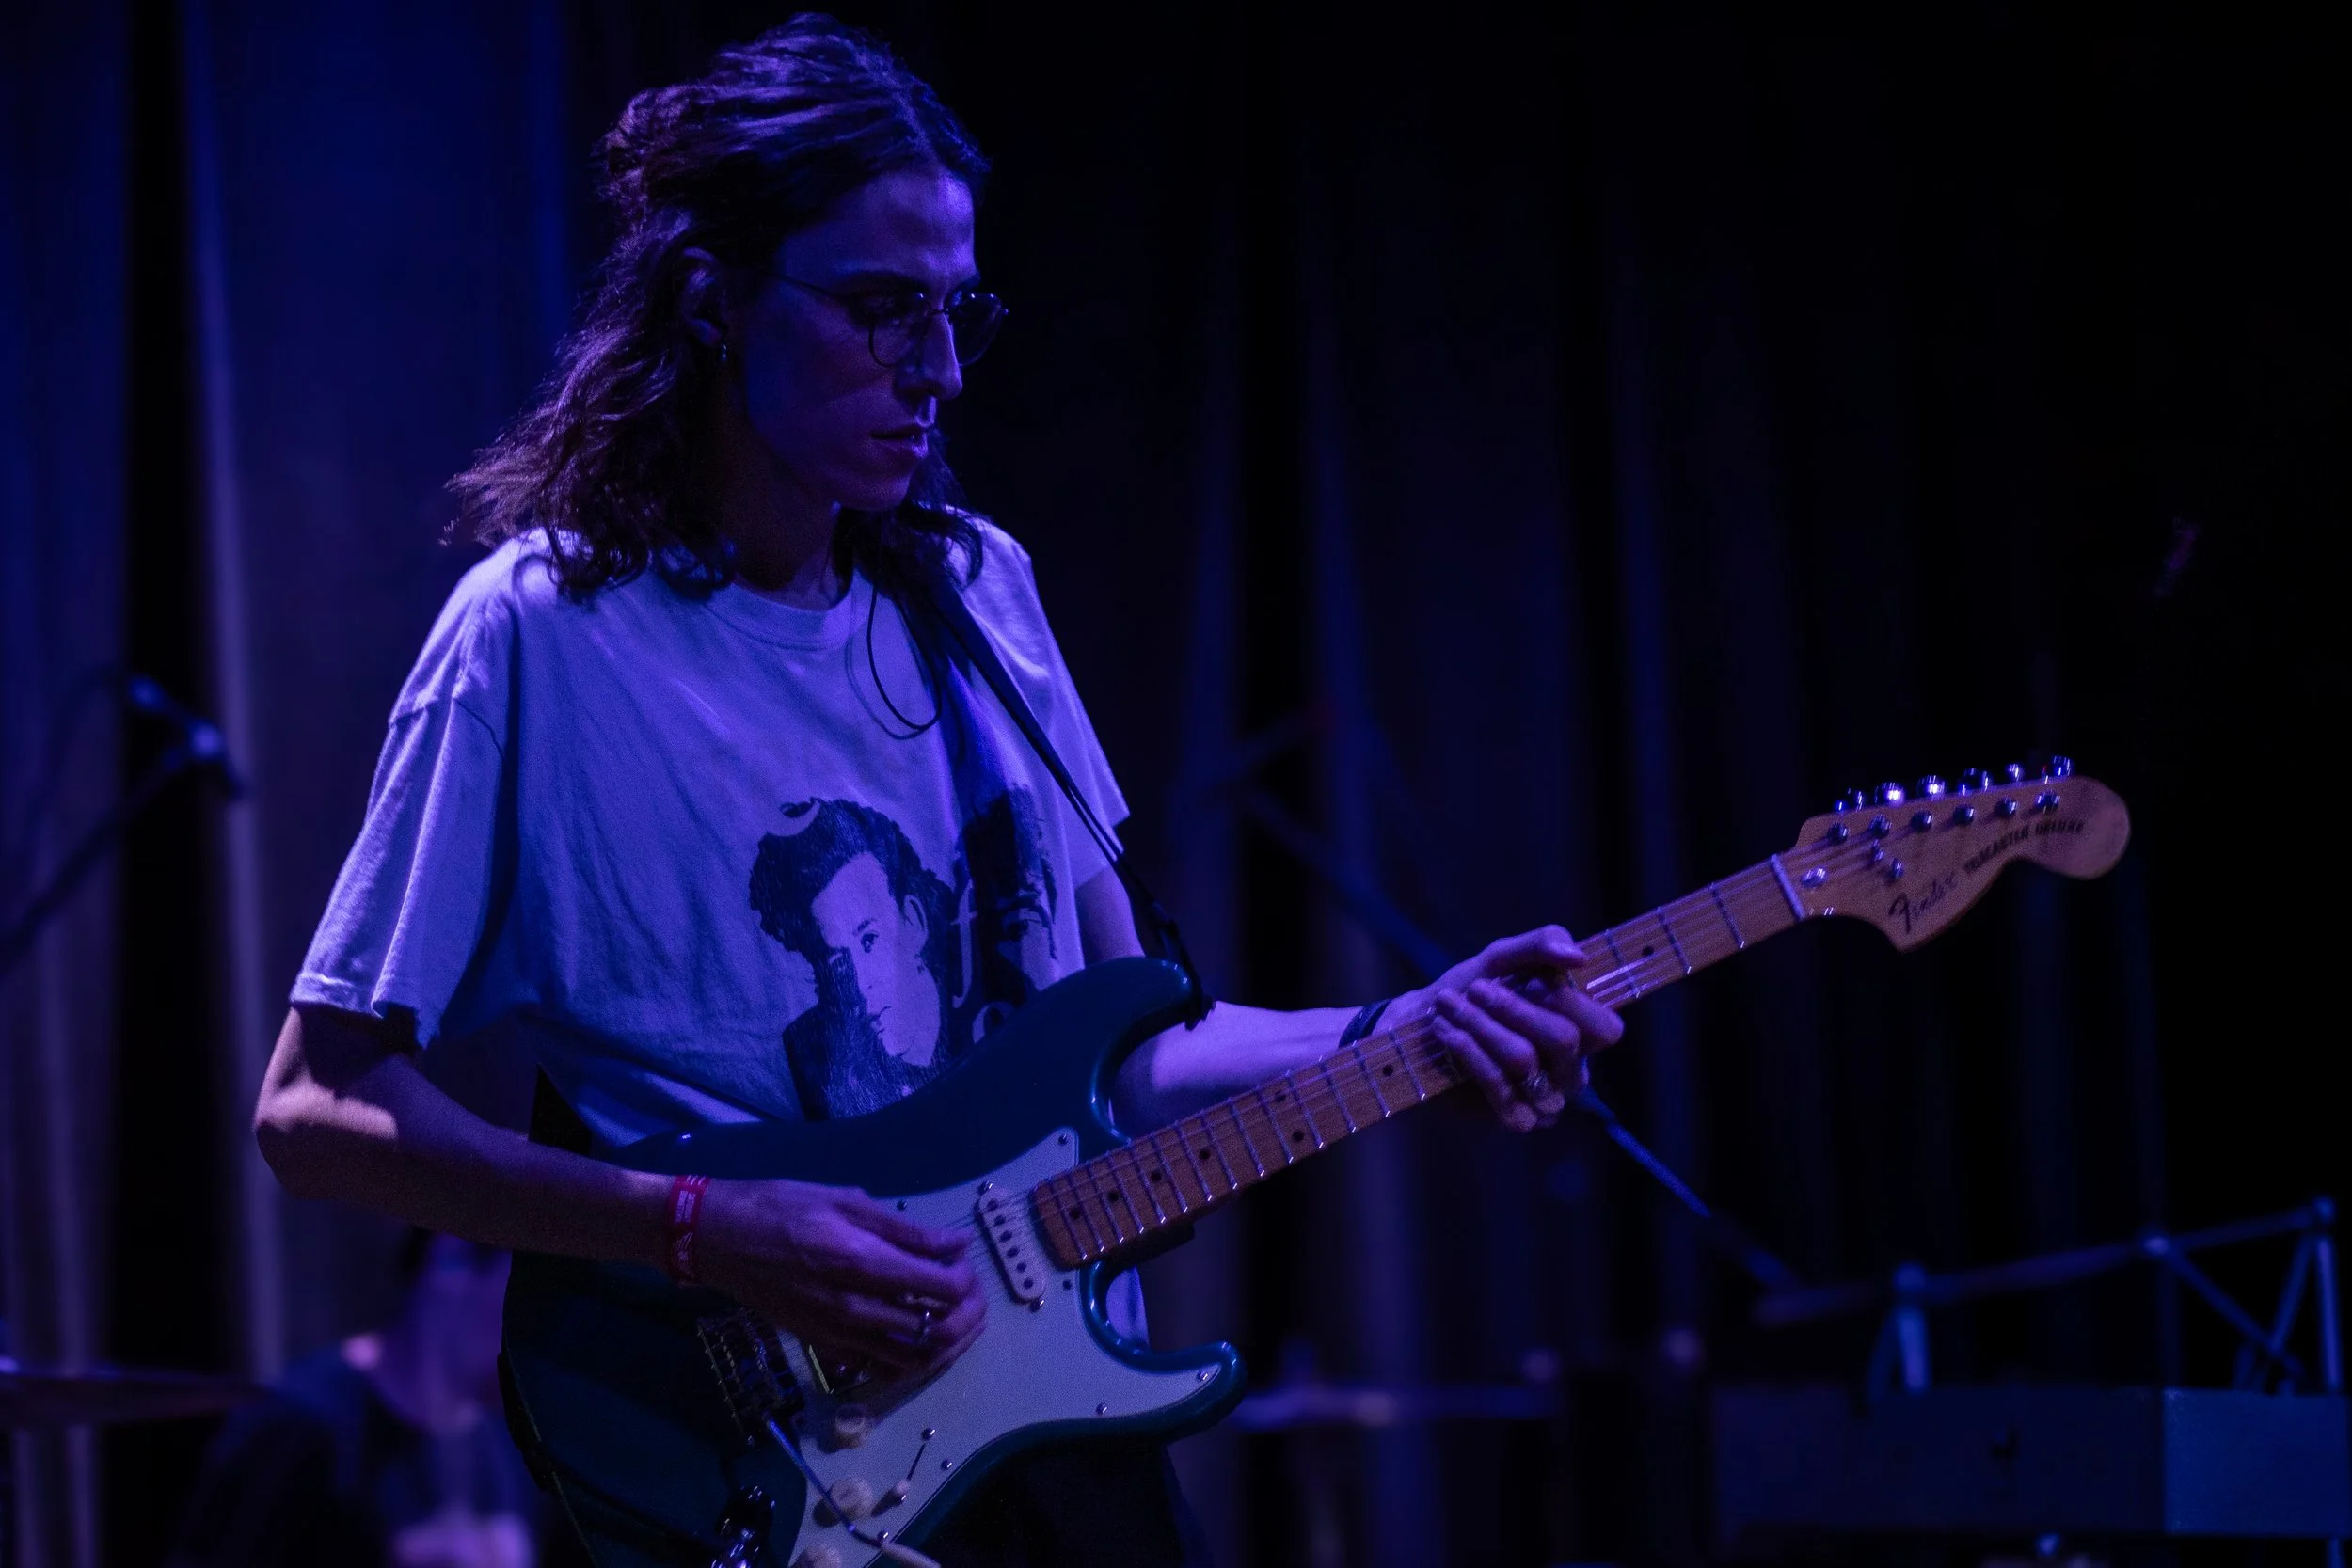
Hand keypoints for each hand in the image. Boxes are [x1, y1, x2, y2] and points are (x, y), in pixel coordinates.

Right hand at [693, 1178, 984, 1379]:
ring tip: (951, 1317)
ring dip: (943, 1342)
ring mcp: (838, 1335)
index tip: (963, 1261)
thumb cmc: (781, 1207)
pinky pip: (878, 1366)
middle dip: (966, 1314)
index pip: (942, 1288)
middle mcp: (856, 1309)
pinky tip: (912, 1334)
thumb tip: (955, 1245)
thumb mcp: (847, 1200)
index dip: (966, 1278)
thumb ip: (905, 1230)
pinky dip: (906, 1358)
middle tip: (970, 1294)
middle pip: (937, 1331)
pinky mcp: (823, 1347)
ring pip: (912, 1359)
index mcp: (864, 1264)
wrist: (718, 1240)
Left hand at [1394, 926, 1624, 1131]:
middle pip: (1563, 1038)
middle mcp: (1571, 1071)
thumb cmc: (1472, 990)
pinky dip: (1468, 1051)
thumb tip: (1579, 956)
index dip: (1571, 1000)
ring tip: (1449, 1006)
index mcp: (1582, 1034)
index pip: (1607, 1028)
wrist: (1420, 1025)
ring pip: (1524, 1059)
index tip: (1530, 979)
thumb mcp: (1504, 957)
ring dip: (1480, 1024)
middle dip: (1513, 1007)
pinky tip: (1447, 1032)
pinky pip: (1498, 1085)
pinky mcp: (1515, 1118)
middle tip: (1476, 989)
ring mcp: (1546, 1101)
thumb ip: (1543, 944)